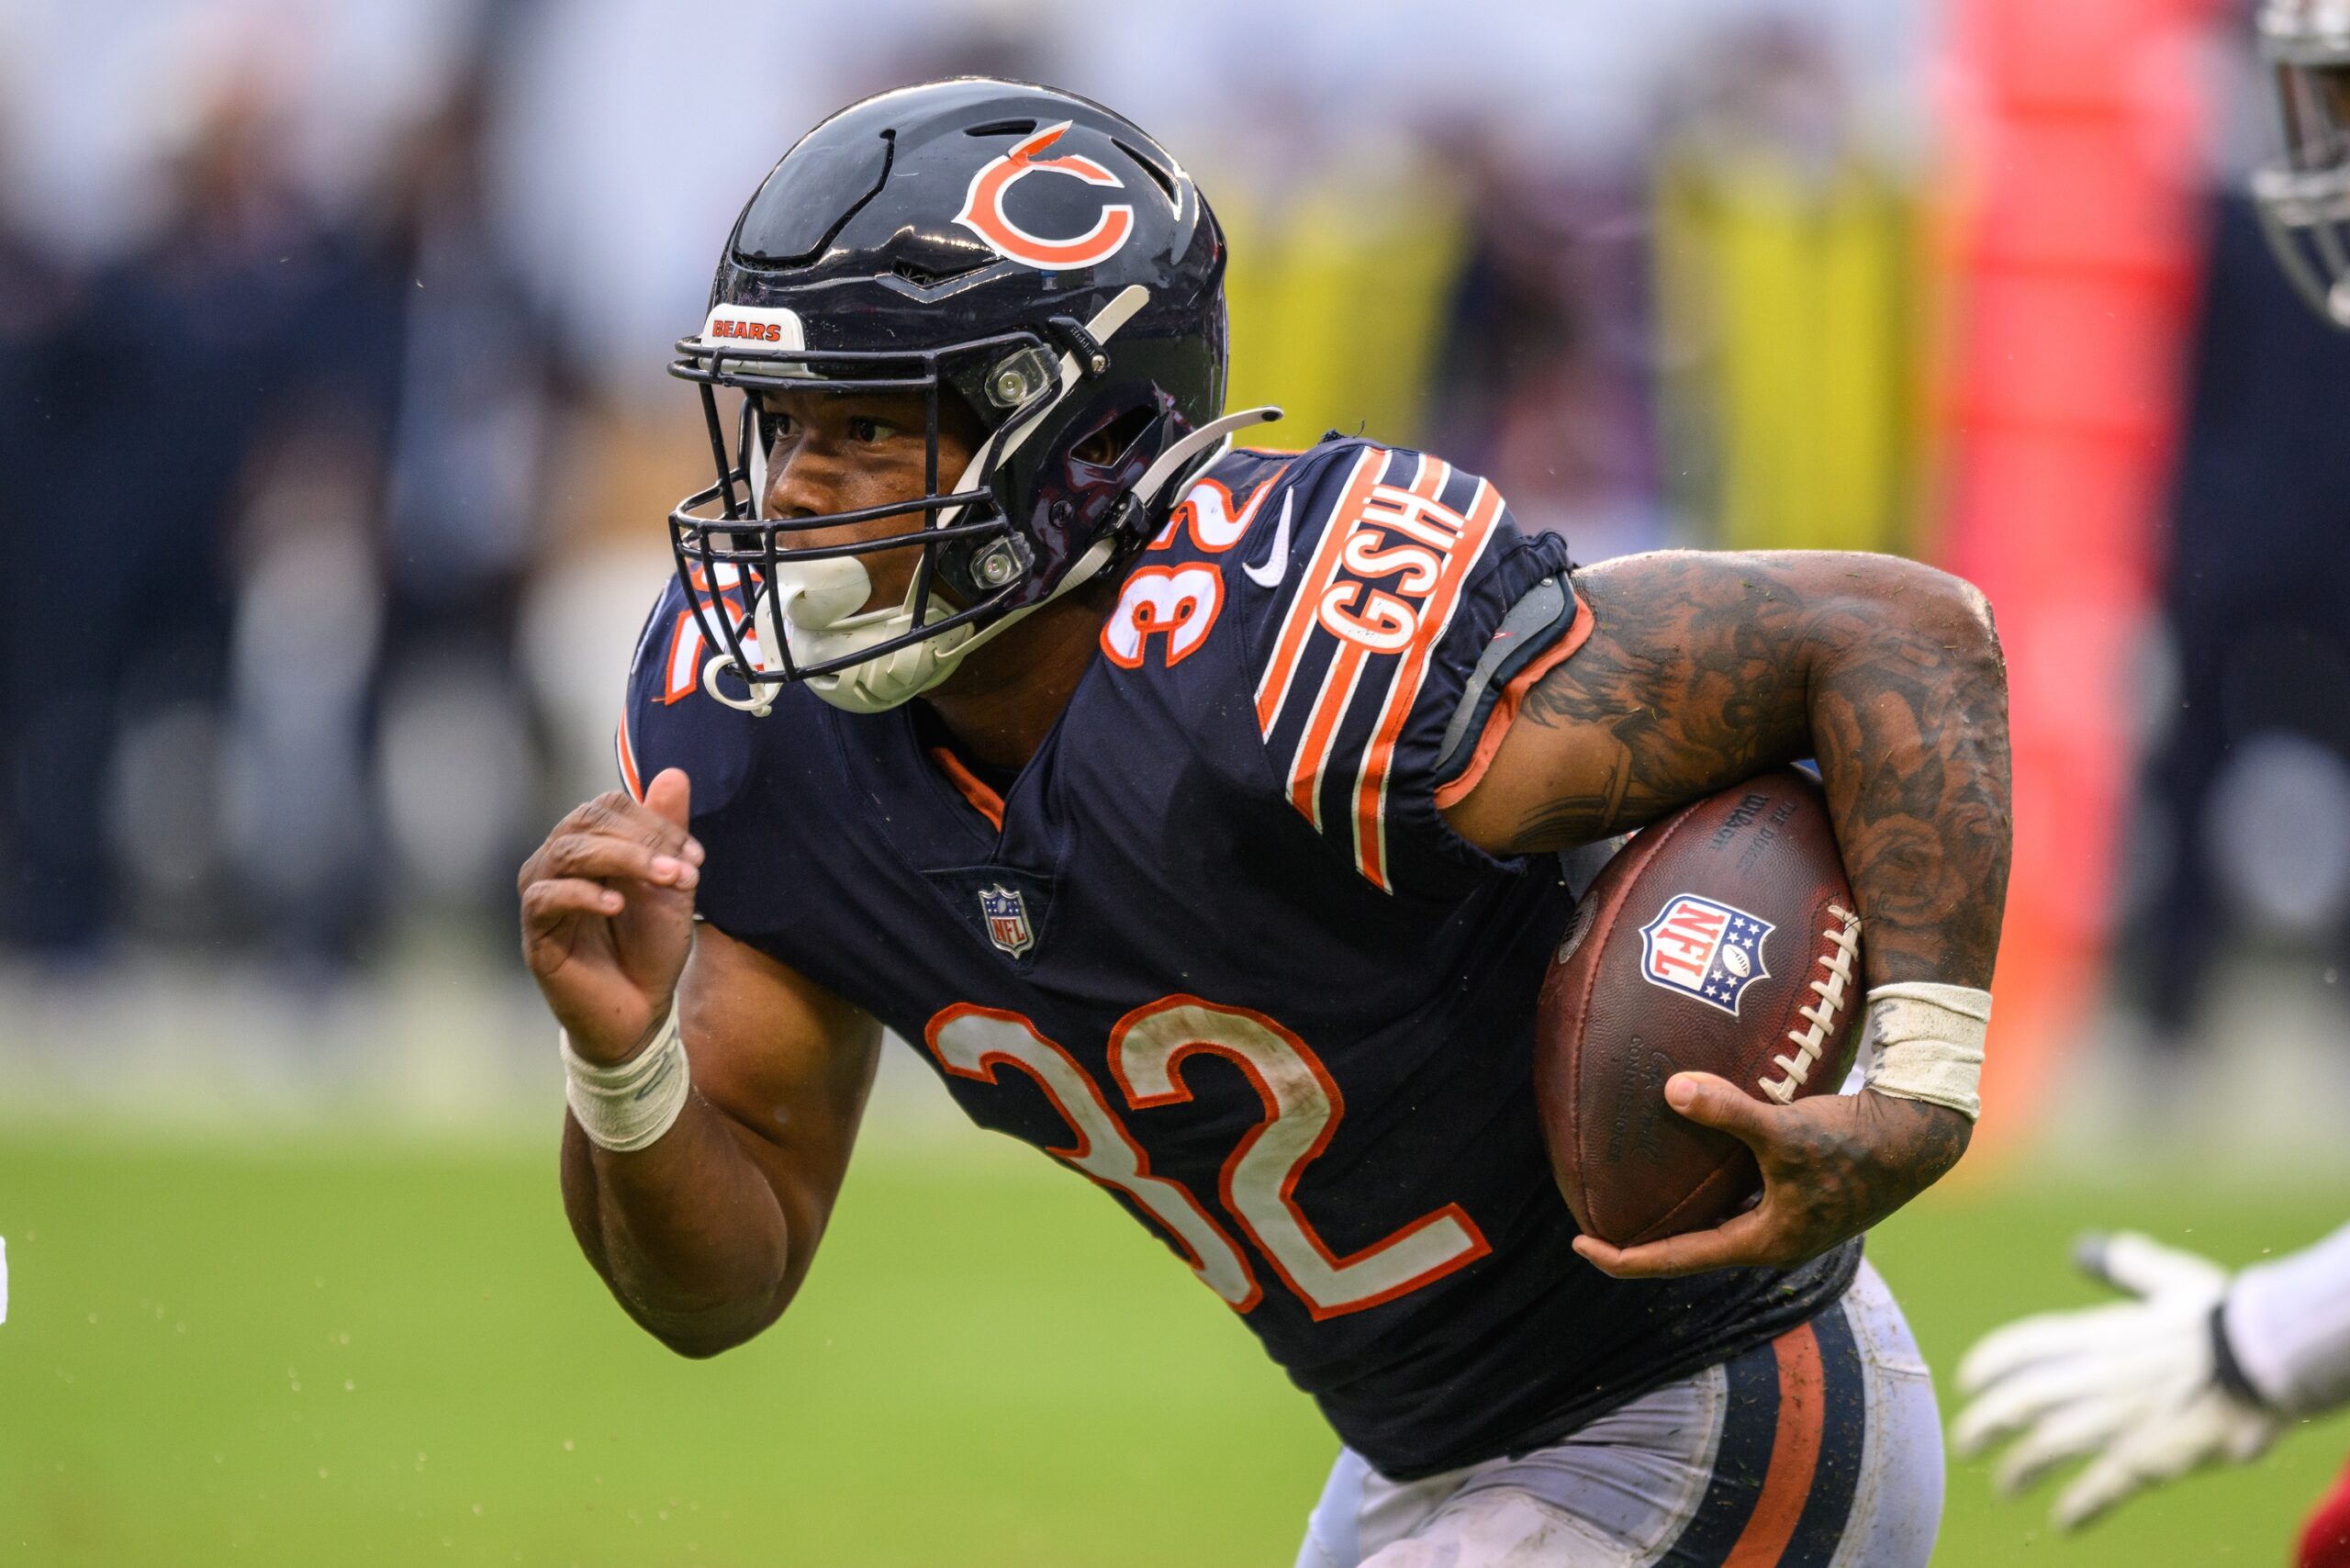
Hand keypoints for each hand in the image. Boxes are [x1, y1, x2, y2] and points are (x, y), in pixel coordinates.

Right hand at [519, 768, 702, 1064]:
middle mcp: (559, 860)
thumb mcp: (671, 884)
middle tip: (685, 870)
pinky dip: (582, 894)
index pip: (610, 805)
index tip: (695, 857)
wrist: (640, 1009)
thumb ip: (668, 831)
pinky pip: (545, 897)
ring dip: (623, 860)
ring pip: (568, 852)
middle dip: (643, 840)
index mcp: (590, 844)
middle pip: (587, 821)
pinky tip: (617, 904)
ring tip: (663, 880)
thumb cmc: (650, 945)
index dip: (654, 823)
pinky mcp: (536, 932)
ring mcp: (542, 893)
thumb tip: (674, 773)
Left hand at [1570, 1073, 1969, 1278]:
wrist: (1919, 1133)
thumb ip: (1727, 1110)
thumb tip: (1671, 1089)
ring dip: (1678, 1211)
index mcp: (1764, 1242)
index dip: (1623, 1259)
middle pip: (1692, 1248)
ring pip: (1717, 1221)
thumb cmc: (1855, 1138)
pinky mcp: (1802, 1194)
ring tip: (1633, 1191)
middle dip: (1644, 1237)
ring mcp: (1791, 1219)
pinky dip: (1709, 1181)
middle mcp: (1774, 1240)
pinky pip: (1739, 1194)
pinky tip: (1691, 1152)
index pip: (1676, 1261)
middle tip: (1595, 1220)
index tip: (1580, 1246)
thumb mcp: (1786, 1128)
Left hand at [1951, 1232, 2277, 1530]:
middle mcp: (2093, 1375)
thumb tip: (2103, 1249)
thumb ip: (2132, 1267)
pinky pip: (2101, 1487)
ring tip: (2004, 1486)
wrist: (2262, 1355)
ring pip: (2046, 1447)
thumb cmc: (2222, 1315)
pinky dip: (2078, 1506)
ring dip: (2019, 1470)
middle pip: (2018, 1402)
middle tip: (1966, 1445)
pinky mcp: (2147, 1456)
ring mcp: (2116, 1417)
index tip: (1966, 1382)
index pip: (2021, 1347)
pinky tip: (2063, 1522)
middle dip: (1984, 1425)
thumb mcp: (2170, 1279)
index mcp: (2096, 1334)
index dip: (1987, 1364)